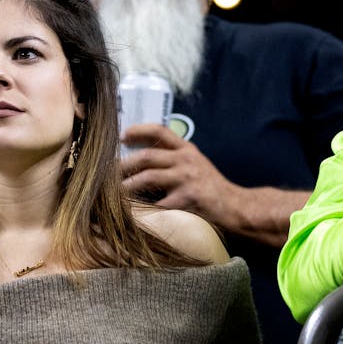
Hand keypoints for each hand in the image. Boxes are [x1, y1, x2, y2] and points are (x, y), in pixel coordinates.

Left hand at [120, 122, 237, 221]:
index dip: (139, 130)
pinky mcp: (187, 199)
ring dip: (127, 186)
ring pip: (148, 177)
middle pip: (147, 156)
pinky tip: (132, 213)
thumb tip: (141, 160)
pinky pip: (157, 204)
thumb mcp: (195, 164)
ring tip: (113, 193)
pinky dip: (142, 209)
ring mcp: (187, 179)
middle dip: (124, 164)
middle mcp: (186, 160)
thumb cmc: (211, 187)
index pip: (160, 130)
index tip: (122, 136)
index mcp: (187, 149)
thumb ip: (174, 159)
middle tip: (107, 173)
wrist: (235, 207)